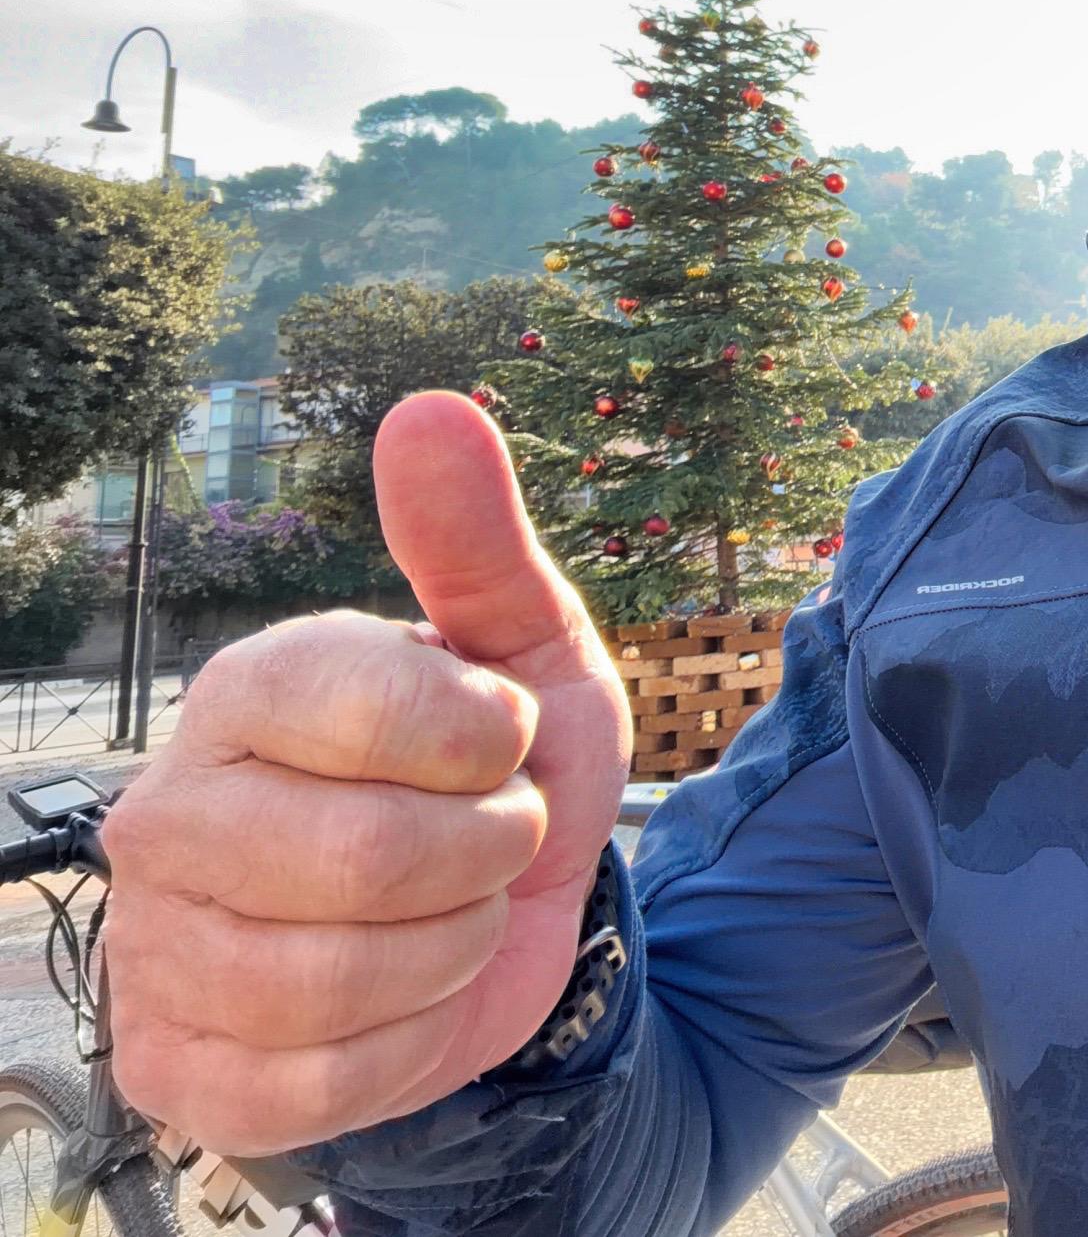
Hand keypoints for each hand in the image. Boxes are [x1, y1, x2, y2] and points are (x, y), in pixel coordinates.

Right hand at [102, 392, 631, 1155]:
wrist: (499, 920)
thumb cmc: (498, 769)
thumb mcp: (523, 648)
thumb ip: (474, 539)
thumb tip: (431, 408)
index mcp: (250, 690)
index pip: (376, 705)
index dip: (484, 739)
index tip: (499, 741)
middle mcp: (171, 812)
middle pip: (363, 859)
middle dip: (481, 855)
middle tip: (488, 838)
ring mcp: (158, 945)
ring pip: (339, 979)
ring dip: (451, 950)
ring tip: (452, 910)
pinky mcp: (178, 1067)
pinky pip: (310, 1085)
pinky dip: (402, 1046)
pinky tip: (402, 1000)